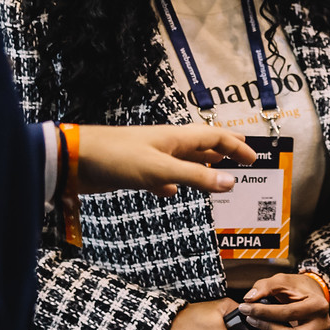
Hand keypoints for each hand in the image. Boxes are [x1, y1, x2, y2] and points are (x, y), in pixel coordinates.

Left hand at [74, 124, 255, 198]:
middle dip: (223, 152)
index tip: (254, 159)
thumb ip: (196, 177)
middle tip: (243, 160)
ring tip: (218, 176)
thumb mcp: (160, 169)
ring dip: (202, 168)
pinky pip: (161, 177)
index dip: (236, 147)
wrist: (74, 160)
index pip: (215, 137)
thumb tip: (232, 183)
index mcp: (176, 138)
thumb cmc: (115, 157)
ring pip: (183, 162)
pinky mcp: (136, 172)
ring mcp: (150, 158)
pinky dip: (172, 183)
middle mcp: (166, 145)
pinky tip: (173, 191)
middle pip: (202, 146)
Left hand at [241, 272, 329, 329]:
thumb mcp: (283, 280)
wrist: (314, 296)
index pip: (288, 312)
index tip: (245, 308)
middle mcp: (322, 324)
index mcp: (318, 305)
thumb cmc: (298, 289)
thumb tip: (249, 299)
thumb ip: (265, 286)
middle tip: (252, 320)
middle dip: (268, 329)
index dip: (263, 312)